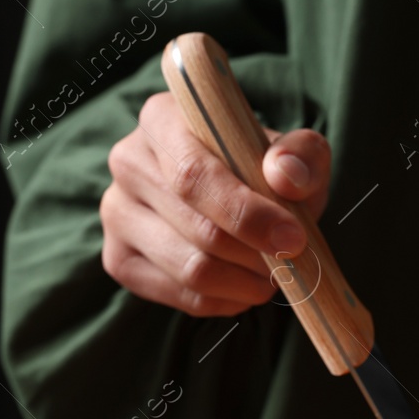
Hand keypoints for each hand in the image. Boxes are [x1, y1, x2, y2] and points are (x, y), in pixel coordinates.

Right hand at [101, 91, 331, 315]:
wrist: (238, 197)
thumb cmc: (265, 169)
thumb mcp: (297, 153)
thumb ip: (301, 156)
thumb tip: (286, 175)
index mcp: (163, 119)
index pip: (194, 176)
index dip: (246, 215)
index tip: (293, 239)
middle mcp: (128, 162)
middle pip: (199, 230)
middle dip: (256, 254)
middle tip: (291, 259)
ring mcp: (117, 213)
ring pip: (191, 270)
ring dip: (246, 282)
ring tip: (273, 272)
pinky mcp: (120, 259)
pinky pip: (181, 296)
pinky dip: (226, 300)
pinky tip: (245, 284)